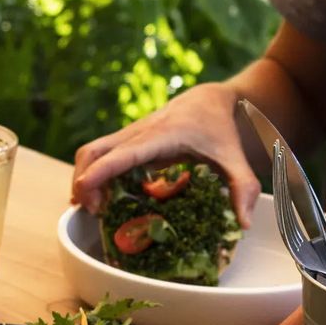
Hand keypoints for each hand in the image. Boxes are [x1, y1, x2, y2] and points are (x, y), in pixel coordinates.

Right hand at [71, 82, 262, 227]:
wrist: (209, 100)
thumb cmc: (220, 130)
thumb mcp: (235, 159)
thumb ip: (242, 188)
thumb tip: (243, 224)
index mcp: (162, 136)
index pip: (123, 153)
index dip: (101, 172)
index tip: (86, 192)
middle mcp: (137, 133)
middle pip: (93, 152)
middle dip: (83, 181)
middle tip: (92, 210)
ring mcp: (127, 136)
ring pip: (90, 153)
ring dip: (83, 180)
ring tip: (94, 208)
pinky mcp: (124, 142)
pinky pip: (98, 157)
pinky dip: (92, 176)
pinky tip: (99, 199)